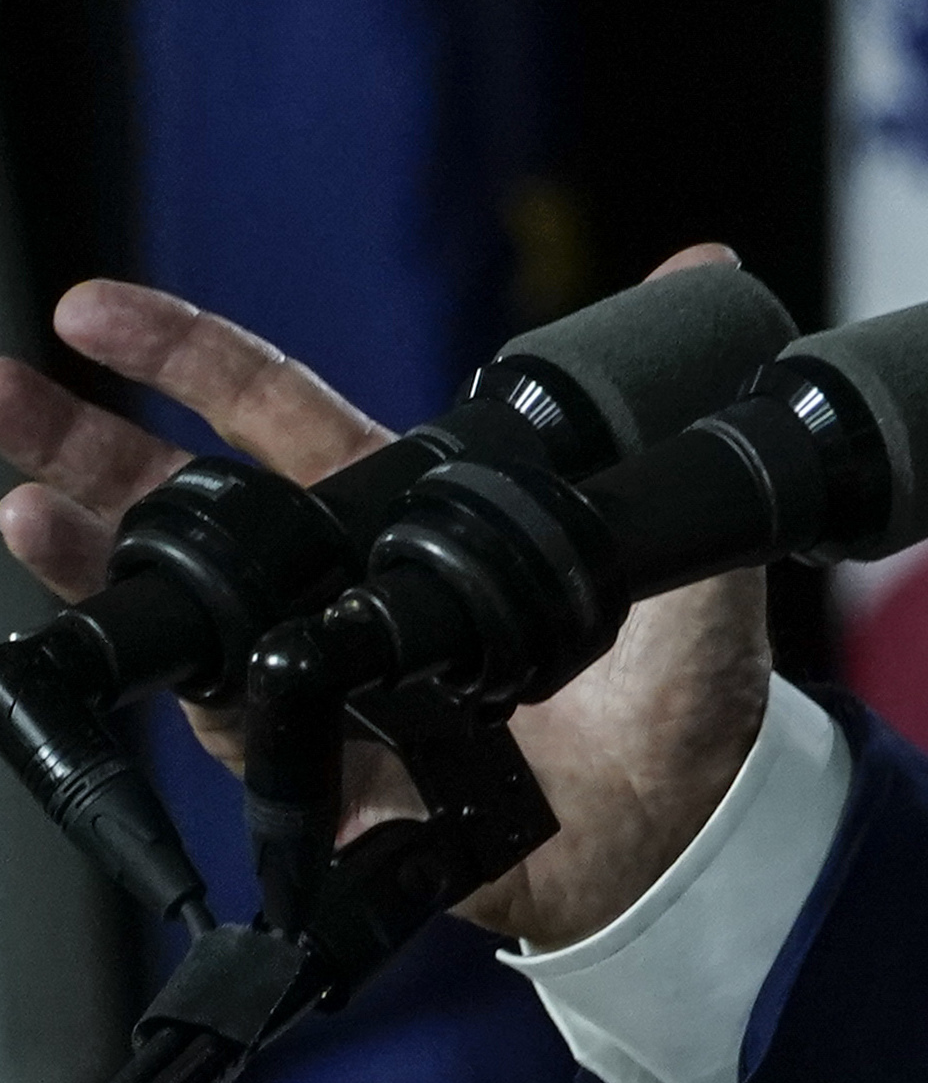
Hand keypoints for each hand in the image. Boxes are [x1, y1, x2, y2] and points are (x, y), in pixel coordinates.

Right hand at [0, 250, 778, 951]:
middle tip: (1, 389)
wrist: (681, 814)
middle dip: (78, 443)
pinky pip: (227, 720)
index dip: (184, 356)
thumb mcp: (678, 524)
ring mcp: (313, 668)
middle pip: (181, 498)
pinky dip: (179, 683)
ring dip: (88, 559)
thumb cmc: (670, 672)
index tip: (92, 307)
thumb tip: (702, 268)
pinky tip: (138, 645)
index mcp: (407, 502)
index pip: (272, 407)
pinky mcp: (316, 760)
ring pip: (176, 606)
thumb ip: (671, 411)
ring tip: (22, 509)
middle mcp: (338, 579)